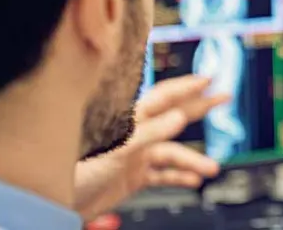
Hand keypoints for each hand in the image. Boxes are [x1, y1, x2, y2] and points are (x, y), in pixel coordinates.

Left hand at [73, 75, 229, 219]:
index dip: (187, 87)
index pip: (163, 97)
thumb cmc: (78, 172)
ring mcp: (135, 155)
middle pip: (174, 116)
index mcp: (130, 120)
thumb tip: (179, 118)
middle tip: (224, 97)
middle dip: (199, 107)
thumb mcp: (116, 149)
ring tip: (210, 168)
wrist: (58, 203)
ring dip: (192, 160)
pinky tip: (193, 180)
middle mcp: (135, 134)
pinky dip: (178, 176)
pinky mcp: (133, 176)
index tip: (208, 80)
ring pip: (171, 153)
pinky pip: (162, 174)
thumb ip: (149, 133)